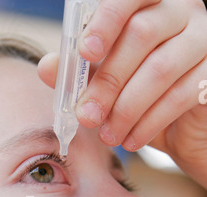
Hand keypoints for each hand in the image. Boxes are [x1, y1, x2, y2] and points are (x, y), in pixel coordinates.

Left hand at [38, 0, 206, 187]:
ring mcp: (203, 41)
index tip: (85, 53)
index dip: (106, 21)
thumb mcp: (108, 84)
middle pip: (141, 34)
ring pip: (160, 69)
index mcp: (150, 5)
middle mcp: (182, 13)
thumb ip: (79, 72)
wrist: (182, 130)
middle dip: (107, 81)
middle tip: (86, 116)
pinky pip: (179, 96)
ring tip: (107, 136)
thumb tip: (46, 67)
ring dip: (126, 108)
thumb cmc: (142, 98)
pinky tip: (130, 141)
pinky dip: (149, 123)